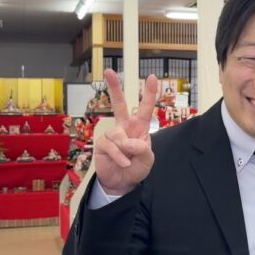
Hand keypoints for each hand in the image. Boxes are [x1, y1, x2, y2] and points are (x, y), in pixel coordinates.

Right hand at [93, 69, 158, 195]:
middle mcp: (125, 127)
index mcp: (139, 127)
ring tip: (128, 161)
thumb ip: (143, 149)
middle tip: (108, 71)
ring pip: (119, 135)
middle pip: (119, 104)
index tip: (152, 77)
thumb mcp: (148, 159)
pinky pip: (111, 146)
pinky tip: (123, 163)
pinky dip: (119, 156)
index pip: (145, 108)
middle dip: (113, 87)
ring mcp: (113, 134)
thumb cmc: (137, 167)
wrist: (122, 183)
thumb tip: (130, 142)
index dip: (149, 93)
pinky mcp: (102, 143)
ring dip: (126, 150)